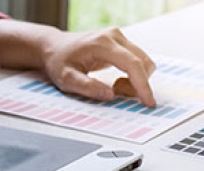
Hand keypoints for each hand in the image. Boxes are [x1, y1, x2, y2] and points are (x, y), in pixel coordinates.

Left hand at [40, 27, 156, 106]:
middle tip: (116, 93)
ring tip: (114, 87)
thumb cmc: (59, 62)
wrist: (55, 48)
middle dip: (136, 84)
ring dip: (135, 80)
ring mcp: (119, 38)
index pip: (132, 64)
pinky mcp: (121, 43)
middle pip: (142, 62)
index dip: (142, 85)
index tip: (149, 102)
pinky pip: (137, 61)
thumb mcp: (66, 79)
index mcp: (102, 44)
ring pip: (143, 62)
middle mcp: (114, 36)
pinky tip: (116, 81)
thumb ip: (87, 87)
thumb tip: (110, 95)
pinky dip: (133, 75)